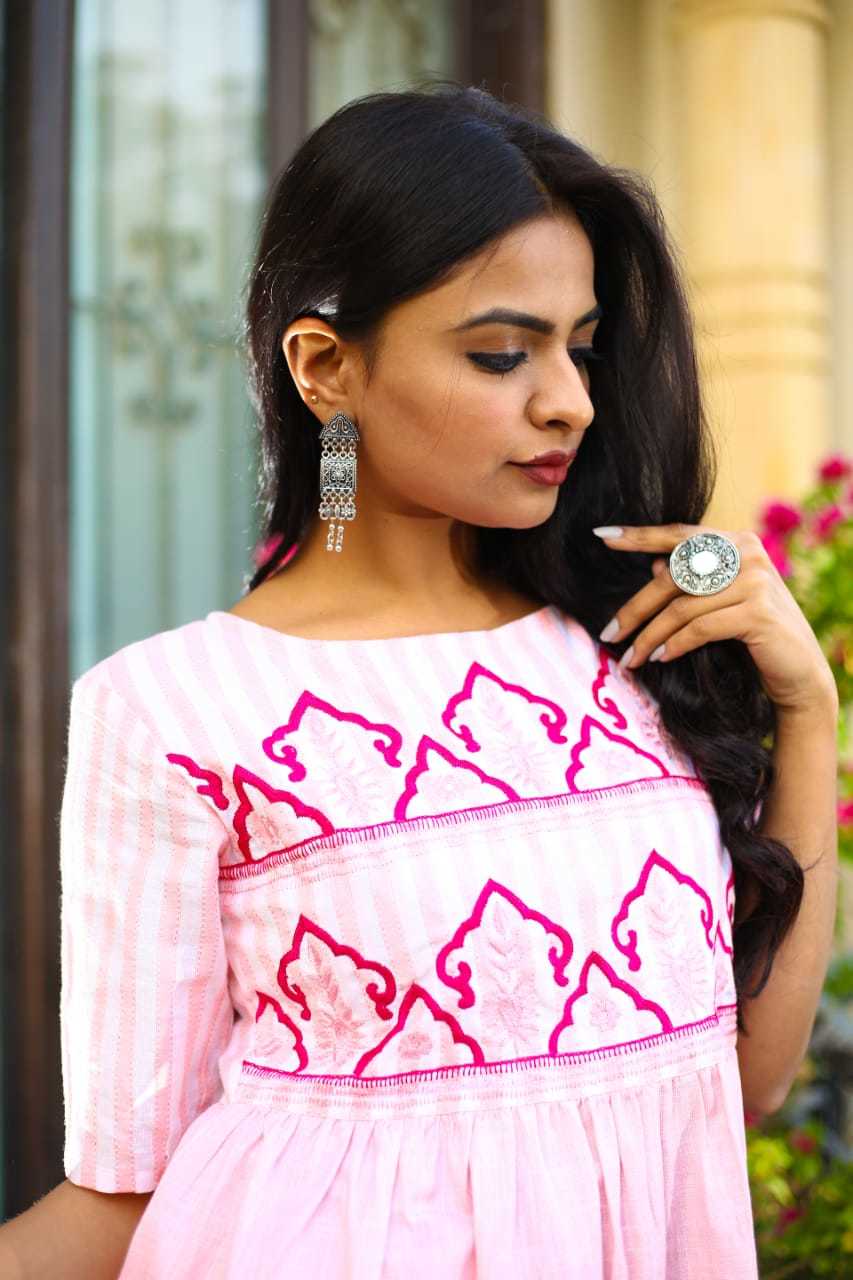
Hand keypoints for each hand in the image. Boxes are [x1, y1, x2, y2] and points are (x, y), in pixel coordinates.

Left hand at [593, 523, 838, 716]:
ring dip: (649, 636)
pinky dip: (674, 645)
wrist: (800, 673)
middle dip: (634, 609)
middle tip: (608, 634)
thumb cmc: (754, 636)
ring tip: (630, 659)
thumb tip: (653, 567)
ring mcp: (755, 580)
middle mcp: (747, 554)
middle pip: (672, 577)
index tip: (601, 535)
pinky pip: (700, 628)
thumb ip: (692, 583)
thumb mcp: (720, 605)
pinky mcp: (758, 612)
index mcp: (736, 543)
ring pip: (681, 607)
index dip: (639, 535)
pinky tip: (660, 658)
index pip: (678, 535)